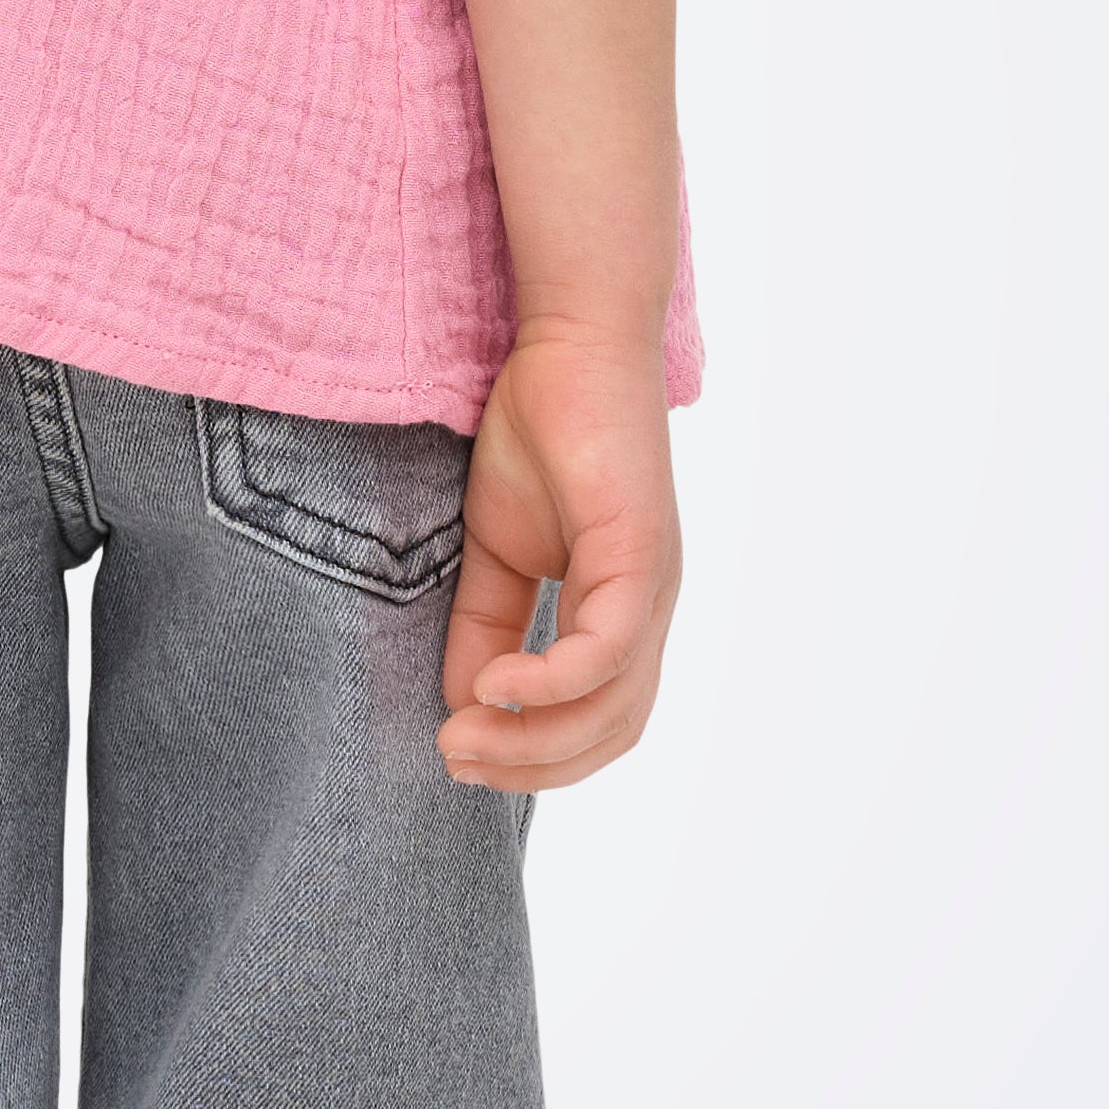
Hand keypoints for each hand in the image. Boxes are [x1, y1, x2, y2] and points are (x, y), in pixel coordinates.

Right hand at [439, 316, 678, 789]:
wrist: (572, 343)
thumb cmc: (542, 433)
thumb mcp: (497, 548)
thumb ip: (484, 623)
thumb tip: (457, 700)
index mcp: (622, 612)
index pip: (598, 721)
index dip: (535, 757)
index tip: (460, 757)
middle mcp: (648, 609)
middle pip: (610, 730)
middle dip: (532, 765)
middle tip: (456, 759)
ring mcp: (651, 585)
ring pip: (612, 704)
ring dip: (534, 739)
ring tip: (463, 736)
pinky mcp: (640, 553)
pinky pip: (606, 648)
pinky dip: (550, 684)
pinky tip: (493, 687)